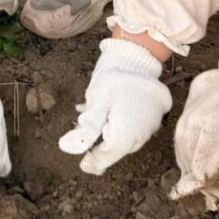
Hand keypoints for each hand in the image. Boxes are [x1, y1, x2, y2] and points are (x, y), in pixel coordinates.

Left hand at [59, 38, 171, 174]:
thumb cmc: (115, 79)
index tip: (81, 158)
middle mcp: (140, 137)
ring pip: (124, 141)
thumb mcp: (96, 102)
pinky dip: (120, 125)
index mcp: (125, 136)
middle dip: (99, 142)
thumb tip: (66, 148)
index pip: (103, 159)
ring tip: (101, 110)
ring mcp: (149, 130)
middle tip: (88, 121)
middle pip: (114, 151)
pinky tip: (112, 109)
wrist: (140, 59)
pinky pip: (133, 131)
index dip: (90, 160)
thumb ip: (85, 129)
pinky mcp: (152, 121)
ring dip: (109, 132)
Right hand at [172, 55, 218, 198]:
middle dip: (198, 175)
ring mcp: (187, 115)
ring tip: (206, 187)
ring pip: (183, 150)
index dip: (206, 167)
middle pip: (191, 149)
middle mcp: (197, 112)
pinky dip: (188, 161)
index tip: (208, 186)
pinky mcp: (183, 120)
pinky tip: (198, 173)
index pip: (209, 142)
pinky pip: (181, 146)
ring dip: (191, 170)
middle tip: (211, 196)